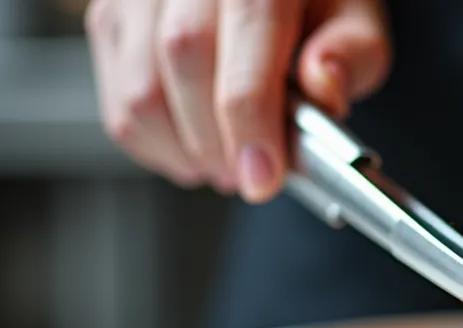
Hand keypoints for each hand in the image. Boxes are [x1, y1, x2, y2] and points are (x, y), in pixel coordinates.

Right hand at [84, 0, 390, 201]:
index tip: (263, 176)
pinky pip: (117, 101)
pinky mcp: (109, 18)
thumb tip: (324, 91)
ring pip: (141, 89)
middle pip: (184, 62)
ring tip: (223, 162)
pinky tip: (192, 146)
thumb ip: (351, 54)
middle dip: (218, 142)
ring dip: (184, 149)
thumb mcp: (353, 17)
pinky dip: (155, 144)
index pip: (242, 45)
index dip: (250, 122)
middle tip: (249, 174)